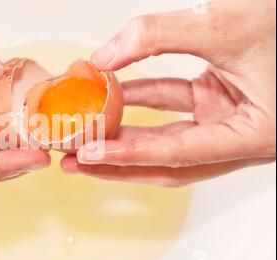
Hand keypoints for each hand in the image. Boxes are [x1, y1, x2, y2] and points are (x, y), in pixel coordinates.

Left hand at [62, 0, 275, 186]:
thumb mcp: (225, 24)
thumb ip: (160, 35)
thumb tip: (105, 55)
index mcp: (254, 137)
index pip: (179, 154)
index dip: (131, 156)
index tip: (91, 155)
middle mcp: (240, 139)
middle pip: (167, 162)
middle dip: (118, 163)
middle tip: (76, 163)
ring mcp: (228, 122)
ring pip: (168, 139)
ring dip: (126, 135)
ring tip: (85, 137)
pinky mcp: (219, 104)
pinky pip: (175, 108)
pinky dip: (144, 102)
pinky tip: (114, 95)